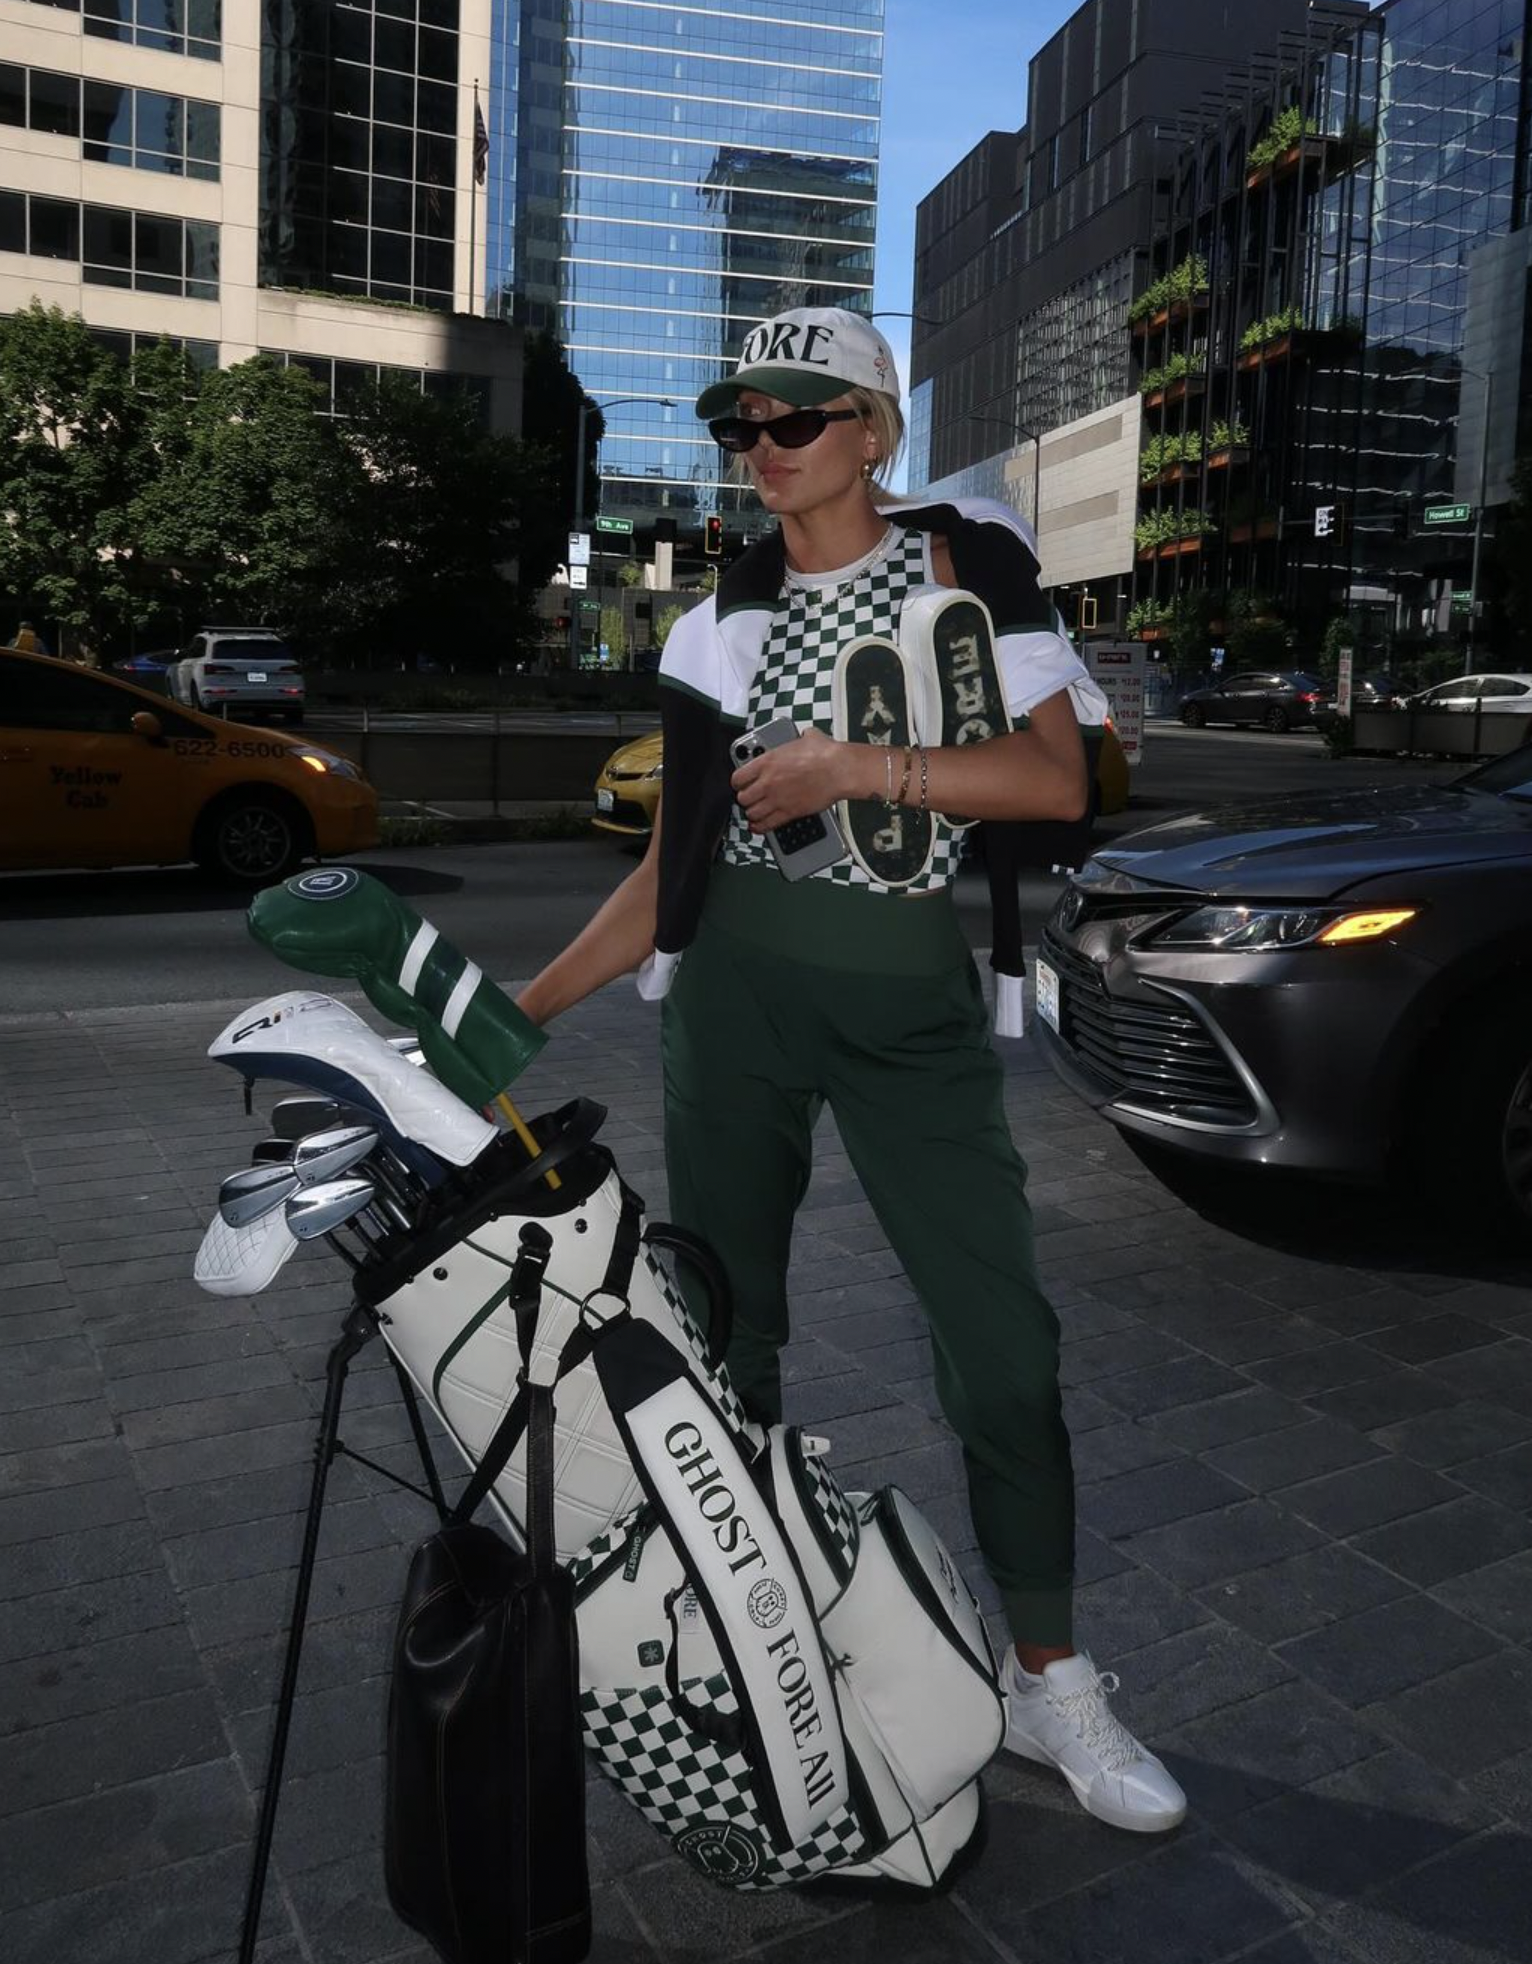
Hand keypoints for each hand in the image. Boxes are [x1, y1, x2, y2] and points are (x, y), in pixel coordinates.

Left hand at [730, 728, 867, 833]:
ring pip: (752, 813)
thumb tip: (807, 736)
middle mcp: (768, 782)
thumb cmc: (826, 754)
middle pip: (742, 798)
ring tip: (754, 811)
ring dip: (752, 813)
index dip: (738, 782)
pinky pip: (766, 824)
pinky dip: (760, 827)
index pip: (738, 777)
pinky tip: (758, 826)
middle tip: (750, 797)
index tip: (740, 784)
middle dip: (745, 798)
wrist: (839, 771)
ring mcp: (777, 799)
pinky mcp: (789, 813)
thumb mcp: (809, 737)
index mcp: (767, 762)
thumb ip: (802, 738)